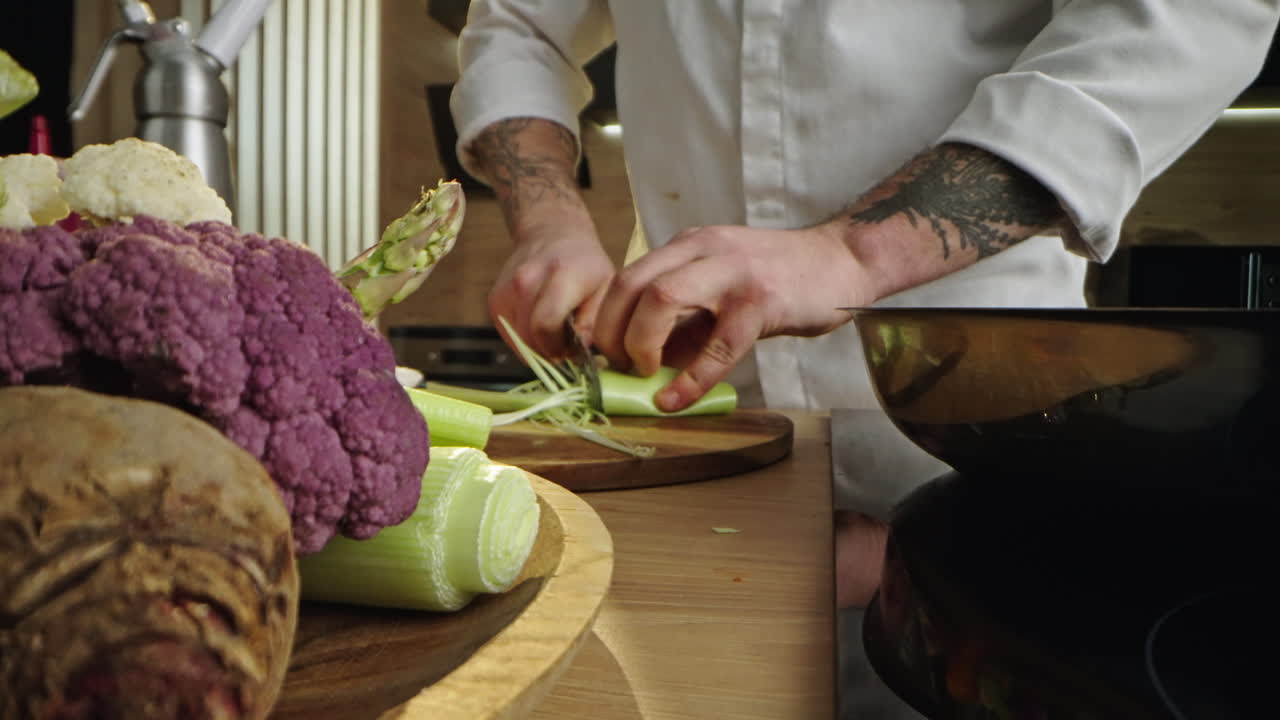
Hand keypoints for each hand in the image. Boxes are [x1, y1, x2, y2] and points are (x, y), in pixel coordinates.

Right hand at [488, 222, 614, 359]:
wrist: (553, 234)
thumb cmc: (584, 263)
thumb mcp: (605, 288)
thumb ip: (595, 322)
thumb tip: (580, 351)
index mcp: (560, 275)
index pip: (546, 325)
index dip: (558, 348)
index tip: (570, 351)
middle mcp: (527, 279)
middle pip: (529, 336)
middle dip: (548, 350)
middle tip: (564, 346)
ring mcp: (507, 289)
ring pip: (516, 339)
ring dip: (535, 346)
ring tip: (553, 333)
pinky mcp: (495, 299)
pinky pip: (508, 334)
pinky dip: (523, 338)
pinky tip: (538, 326)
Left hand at [593, 222, 874, 410]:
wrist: (841, 262)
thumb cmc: (780, 280)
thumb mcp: (721, 288)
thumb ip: (685, 319)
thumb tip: (643, 365)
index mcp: (688, 246)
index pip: (625, 277)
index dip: (605, 320)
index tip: (604, 355)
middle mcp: (703, 250)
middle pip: (631, 284)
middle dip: (612, 333)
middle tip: (620, 368)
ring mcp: (732, 272)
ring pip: (662, 299)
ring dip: (641, 344)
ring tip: (647, 376)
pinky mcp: (762, 301)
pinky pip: (718, 344)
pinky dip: (691, 378)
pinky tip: (678, 399)